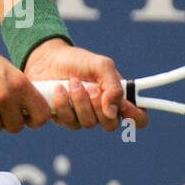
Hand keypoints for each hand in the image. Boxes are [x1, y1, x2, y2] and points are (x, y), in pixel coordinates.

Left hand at [22, 40, 148, 131]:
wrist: (47, 60)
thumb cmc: (77, 61)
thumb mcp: (101, 65)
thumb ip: (113, 86)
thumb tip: (113, 112)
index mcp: (117, 97)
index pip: (137, 117)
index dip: (136, 117)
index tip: (126, 107)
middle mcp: (103, 110)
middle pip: (111, 125)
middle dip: (99, 105)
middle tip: (91, 87)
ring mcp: (84, 117)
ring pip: (88, 123)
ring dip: (80, 101)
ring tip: (72, 82)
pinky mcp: (65, 119)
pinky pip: (69, 122)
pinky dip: (64, 104)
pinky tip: (58, 90)